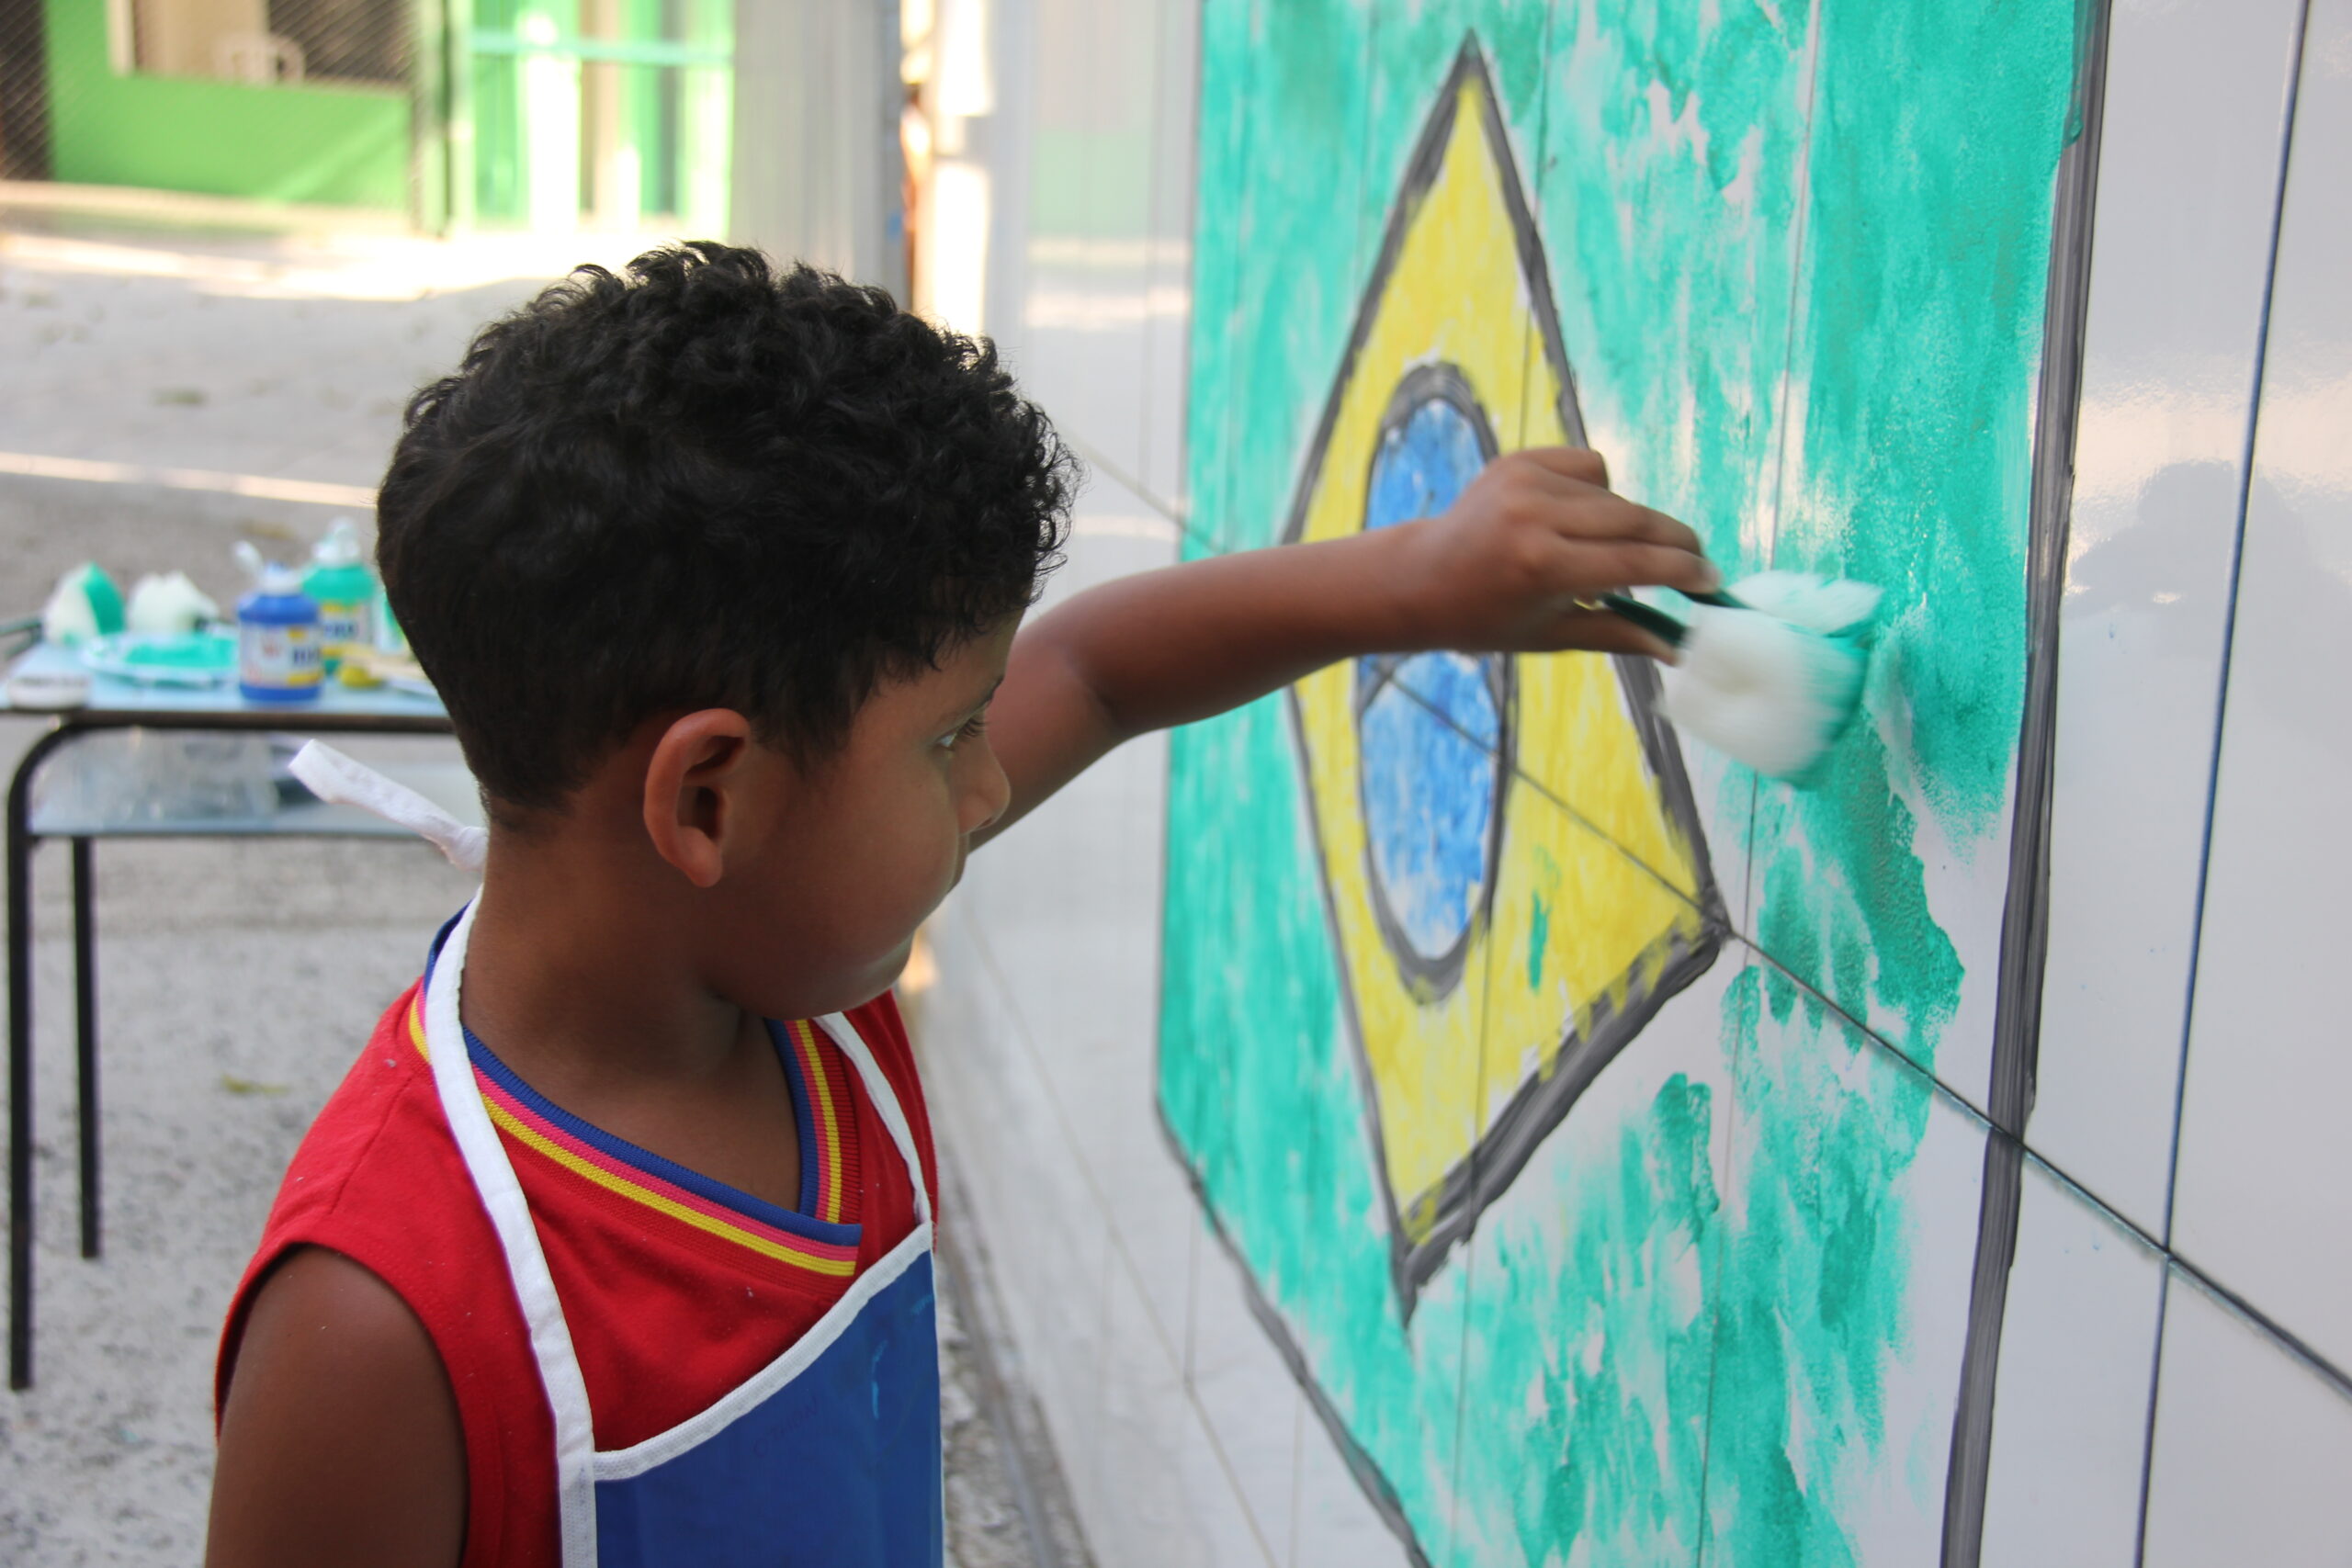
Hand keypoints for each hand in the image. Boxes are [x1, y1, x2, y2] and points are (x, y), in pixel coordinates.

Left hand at [1387, 447, 1715, 659]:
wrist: (1420, 578)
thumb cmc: (1487, 620)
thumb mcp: (1553, 635)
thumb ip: (1620, 634)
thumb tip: (1679, 648)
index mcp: (1543, 566)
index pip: (1637, 563)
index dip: (1683, 571)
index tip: (1711, 581)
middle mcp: (1536, 516)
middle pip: (1635, 520)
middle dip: (1674, 541)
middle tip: (1696, 561)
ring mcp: (1525, 481)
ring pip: (1614, 494)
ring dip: (1627, 523)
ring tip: (1604, 554)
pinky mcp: (1519, 461)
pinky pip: (1588, 467)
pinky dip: (1597, 492)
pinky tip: (1577, 520)